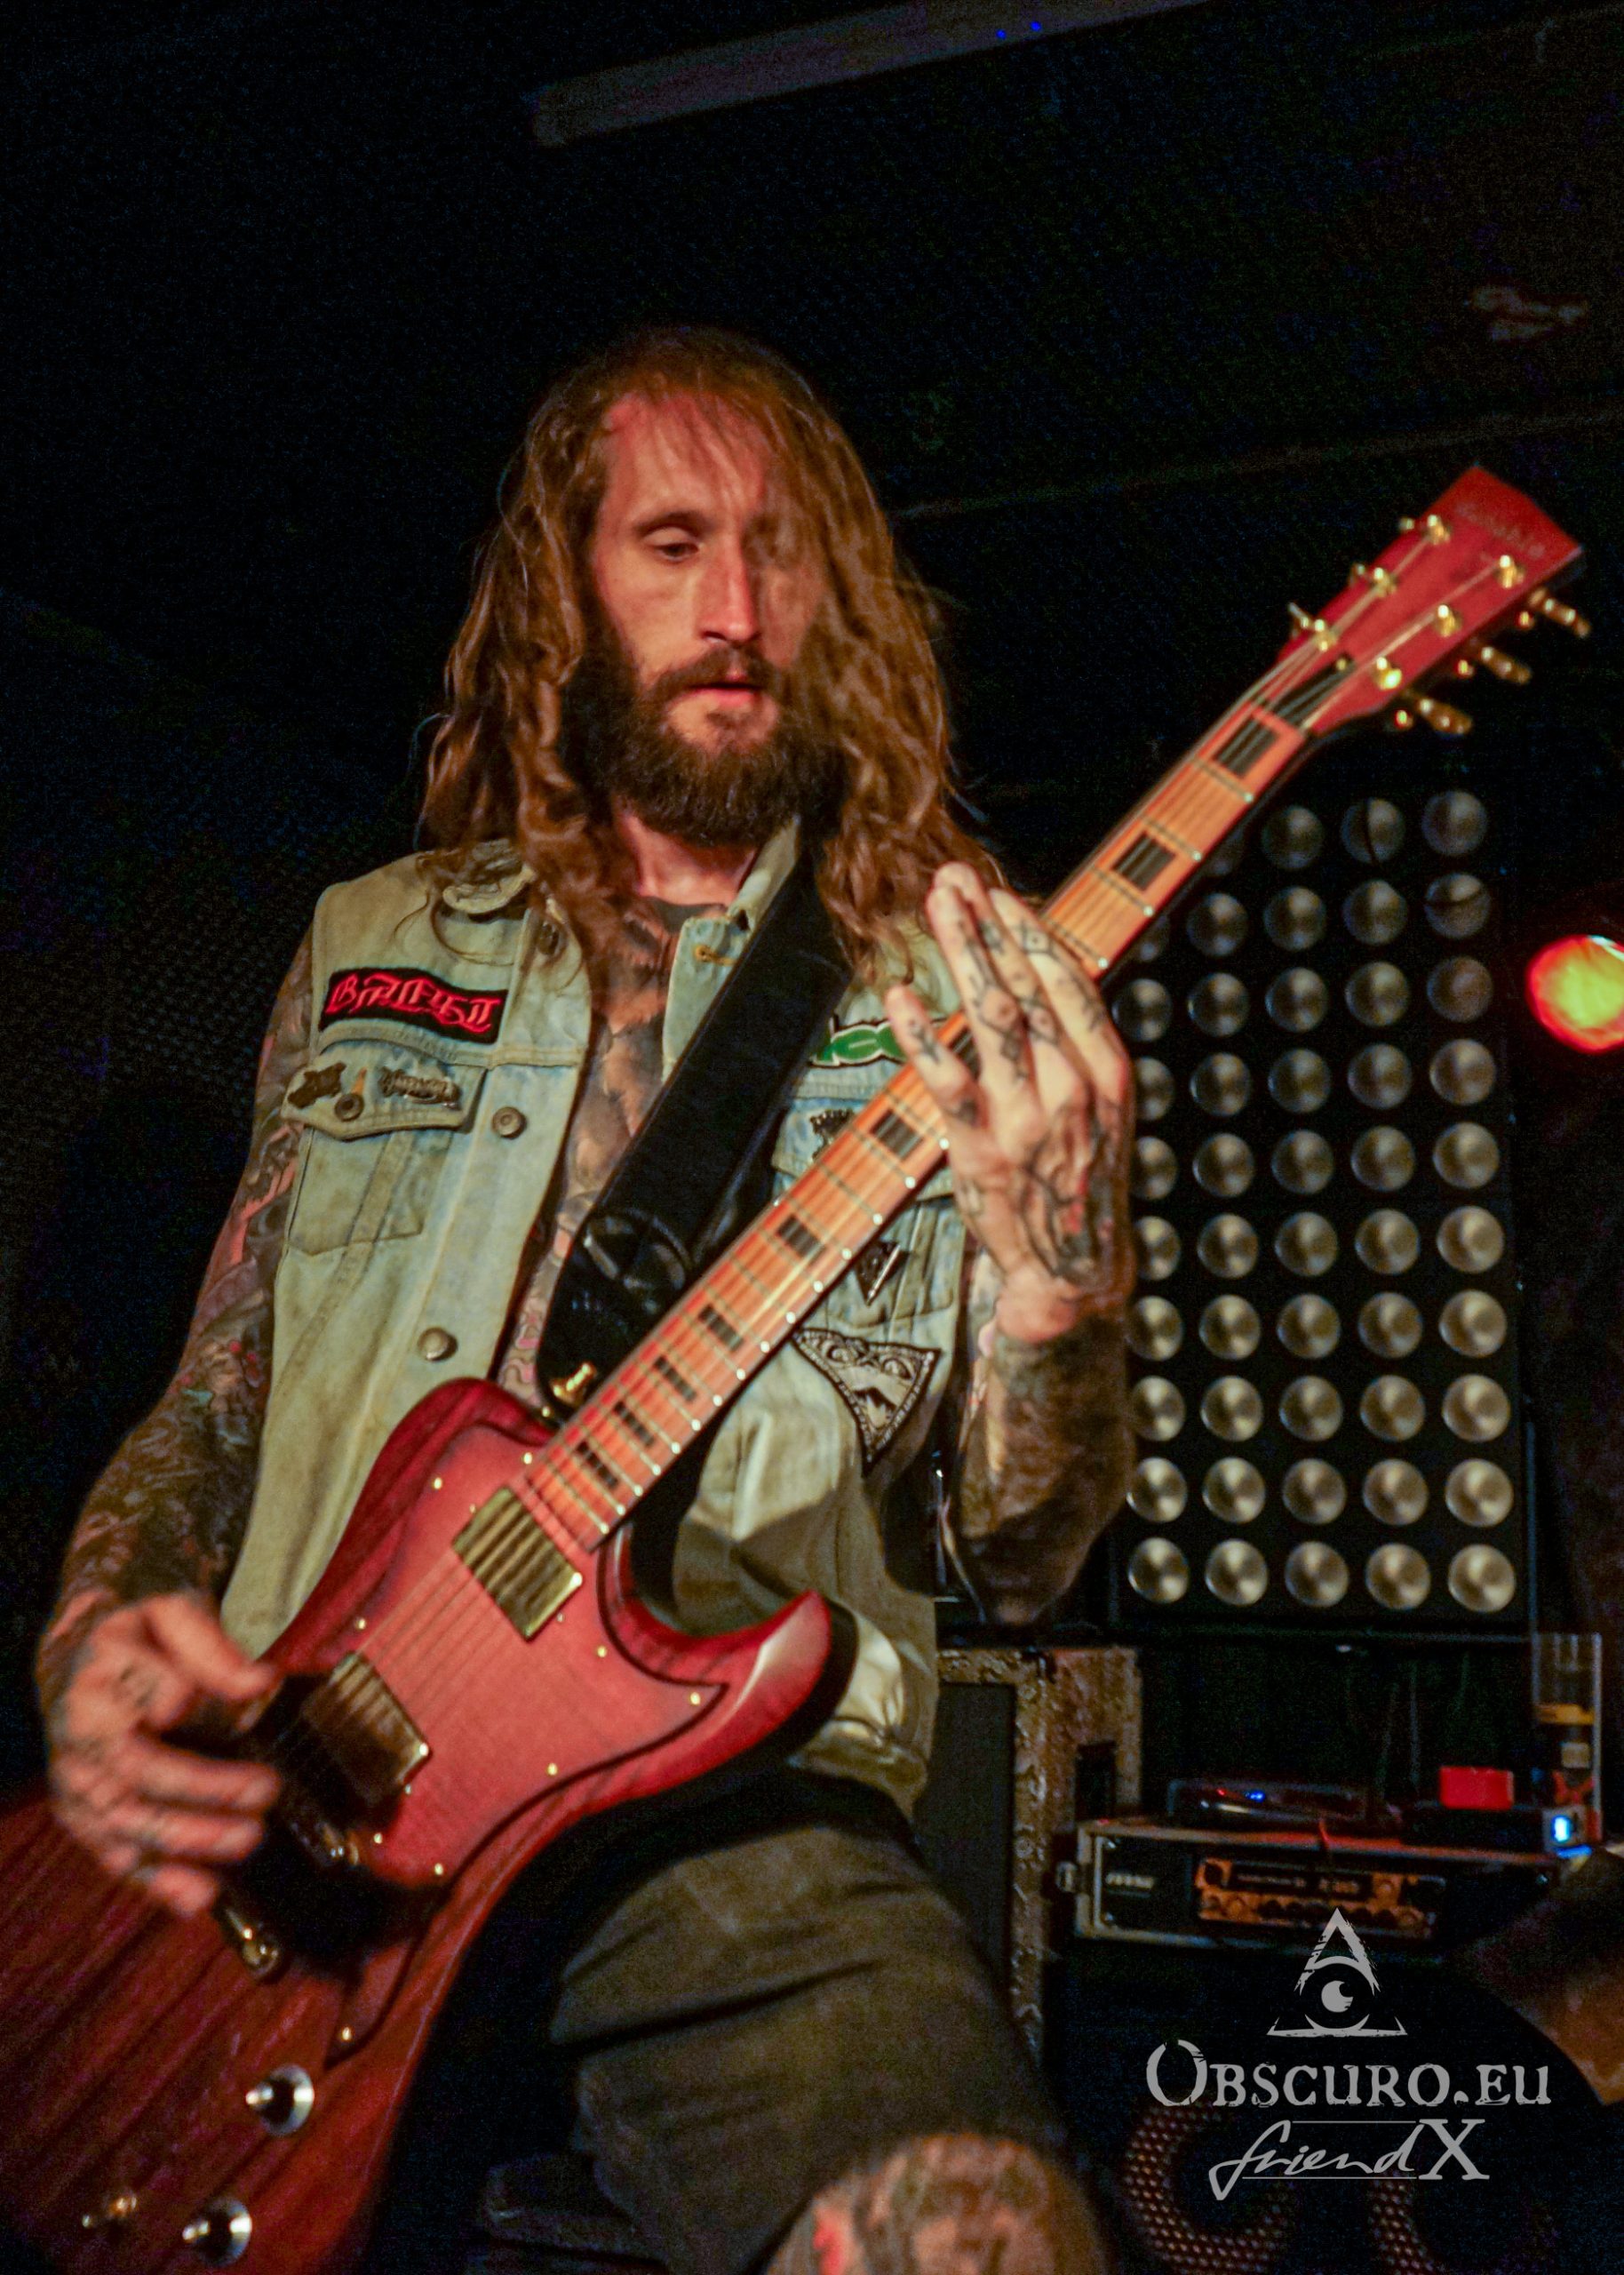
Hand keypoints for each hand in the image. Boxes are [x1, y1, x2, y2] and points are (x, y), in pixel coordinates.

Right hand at [45, 1593, 278, 1917]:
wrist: (77, 1663)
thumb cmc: (136, 1636)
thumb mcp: (171, 1614)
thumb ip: (211, 1646)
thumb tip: (260, 1682)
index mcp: (101, 1669)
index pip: (137, 1686)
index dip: (170, 1694)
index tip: (220, 1701)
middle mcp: (80, 1730)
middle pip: (136, 1765)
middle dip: (201, 1784)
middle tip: (264, 1789)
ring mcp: (79, 1779)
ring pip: (126, 1818)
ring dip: (188, 1837)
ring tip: (248, 1839)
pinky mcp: (84, 1816)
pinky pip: (116, 1853)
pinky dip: (156, 1879)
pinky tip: (200, 1895)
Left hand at [886, 865, 1133, 1342]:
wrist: (1073, 1271)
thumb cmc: (1077, 1178)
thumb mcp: (1101, 1108)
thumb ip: (1076, 1046)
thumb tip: (1037, 976)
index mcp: (1107, 1069)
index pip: (1067, 982)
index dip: (1029, 933)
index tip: (998, 895)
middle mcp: (1072, 1085)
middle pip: (1024, 986)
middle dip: (986, 926)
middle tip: (953, 880)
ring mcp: (1027, 1116)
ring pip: (990, 1016)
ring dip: (960, 953)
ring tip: (934, 908)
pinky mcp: (982, 1146)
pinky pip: (947, 1079)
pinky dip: (922, 1033)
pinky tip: (898, 995)